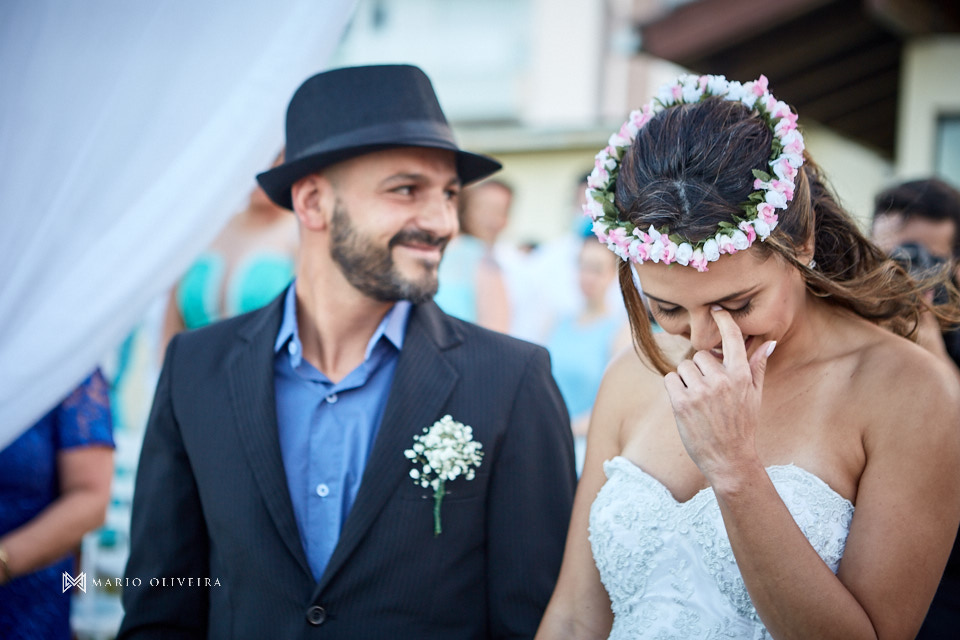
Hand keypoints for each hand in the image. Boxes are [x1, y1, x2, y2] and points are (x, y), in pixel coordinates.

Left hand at [663, 307, 775, 483]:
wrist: (728, 458)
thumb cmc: (742, 425)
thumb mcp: (755, 395)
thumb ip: (757, 366)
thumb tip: (769, 342)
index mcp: (741, 375)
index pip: (732, 338)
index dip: (723, 321)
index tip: (716, 309)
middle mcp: (722, 380)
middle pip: (700, 354)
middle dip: (700, 369)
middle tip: (708, 392)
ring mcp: (700, 391)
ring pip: (684, 366)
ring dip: (686, 379)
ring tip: (698, 401)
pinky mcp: (681, 402)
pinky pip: (670, 379)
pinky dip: (674, 388)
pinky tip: (686, 404)